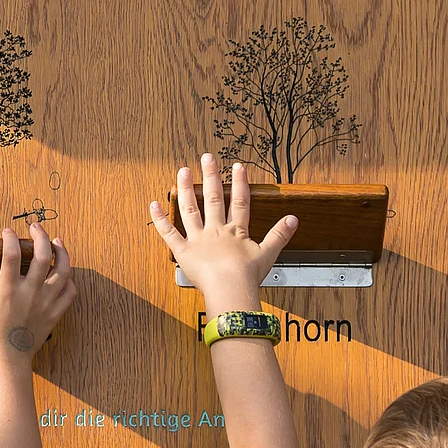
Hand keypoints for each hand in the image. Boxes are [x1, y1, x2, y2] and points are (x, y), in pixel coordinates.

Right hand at [0, 224, 75, 361]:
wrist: (8, 358)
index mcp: (8, 290)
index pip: (11, 254)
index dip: (10, 238)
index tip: (7, 232)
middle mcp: (30, 293)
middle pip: (43, 256)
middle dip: (41, 236)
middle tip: (36, 228)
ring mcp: (46, 303)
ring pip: (63, 271)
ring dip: (62, 253)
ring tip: (57, 242)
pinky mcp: (56, 313)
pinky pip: (70, 292)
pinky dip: (70, 279)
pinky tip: (63, 271)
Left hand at [149, 154, 297, 315]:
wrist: (229, 289)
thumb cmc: (246, 277)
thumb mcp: (267, 254)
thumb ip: (279, 235)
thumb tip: (293, 219)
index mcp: (235, 231)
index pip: (239, 202)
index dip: (239, 183)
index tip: (238, 166)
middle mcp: (215, 230)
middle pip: (213, 199)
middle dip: (211, 176)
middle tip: (207, 157)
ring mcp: (198, 239)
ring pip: (190, 209)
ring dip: (186, 189)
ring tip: (183, 171)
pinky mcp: (183, 251)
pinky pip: (169, 233)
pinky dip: (160, 219)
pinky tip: (154, 204)